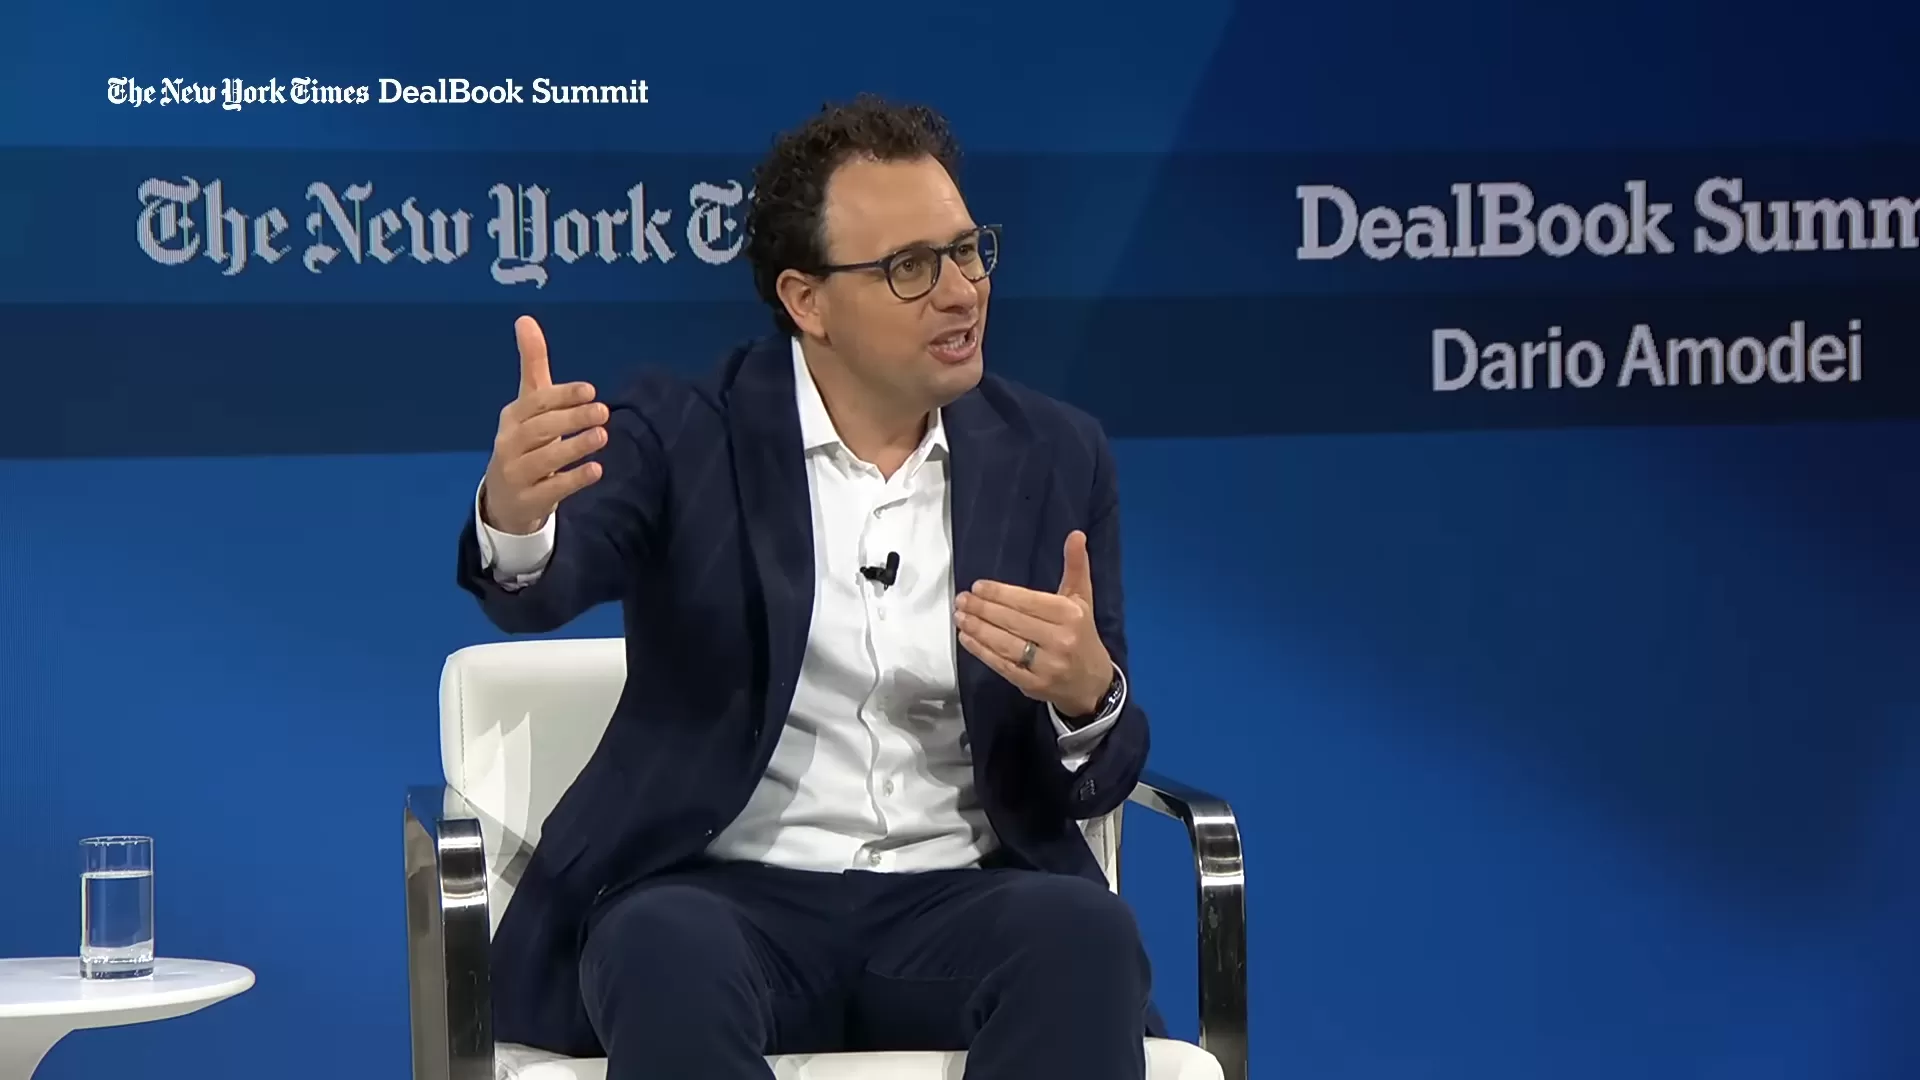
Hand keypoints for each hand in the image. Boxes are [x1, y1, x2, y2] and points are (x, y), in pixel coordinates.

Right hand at [481, 316, 608, 534]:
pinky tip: (596, 470)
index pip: (535, 403)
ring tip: (602, 436)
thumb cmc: (525, 442)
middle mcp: (509, 444)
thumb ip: (532, 365)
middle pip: (540, 429)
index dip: (562, 396)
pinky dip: (572, 480)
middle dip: (571, 419)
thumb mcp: (529, 404)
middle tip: (603, 411)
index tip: (591, 390)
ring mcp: (516, 474)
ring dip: (573, 447)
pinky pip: (551, 490)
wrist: (505, 498)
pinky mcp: (528, 500)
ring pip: (544, 459)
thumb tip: (525, 318)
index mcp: (512, 417)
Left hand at [955, 530, 1112, 717]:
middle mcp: (1060, 640)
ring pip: (1005, 643)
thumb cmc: (1082, 633)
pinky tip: (966, 639)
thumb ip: (1076, 566)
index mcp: (1070, 615)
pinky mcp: (1033, 684)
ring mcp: (1046, 665)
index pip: (1028, 602)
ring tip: (959, 616)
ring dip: (978, 629)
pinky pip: (1002, 665)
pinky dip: (981, 652)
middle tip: (961, 599)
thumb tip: (1076, 534)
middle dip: (983, 609)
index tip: (977, 586)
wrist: (1092, 683)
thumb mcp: (1082, 599)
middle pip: (1013, 621)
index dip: (1000, 594)